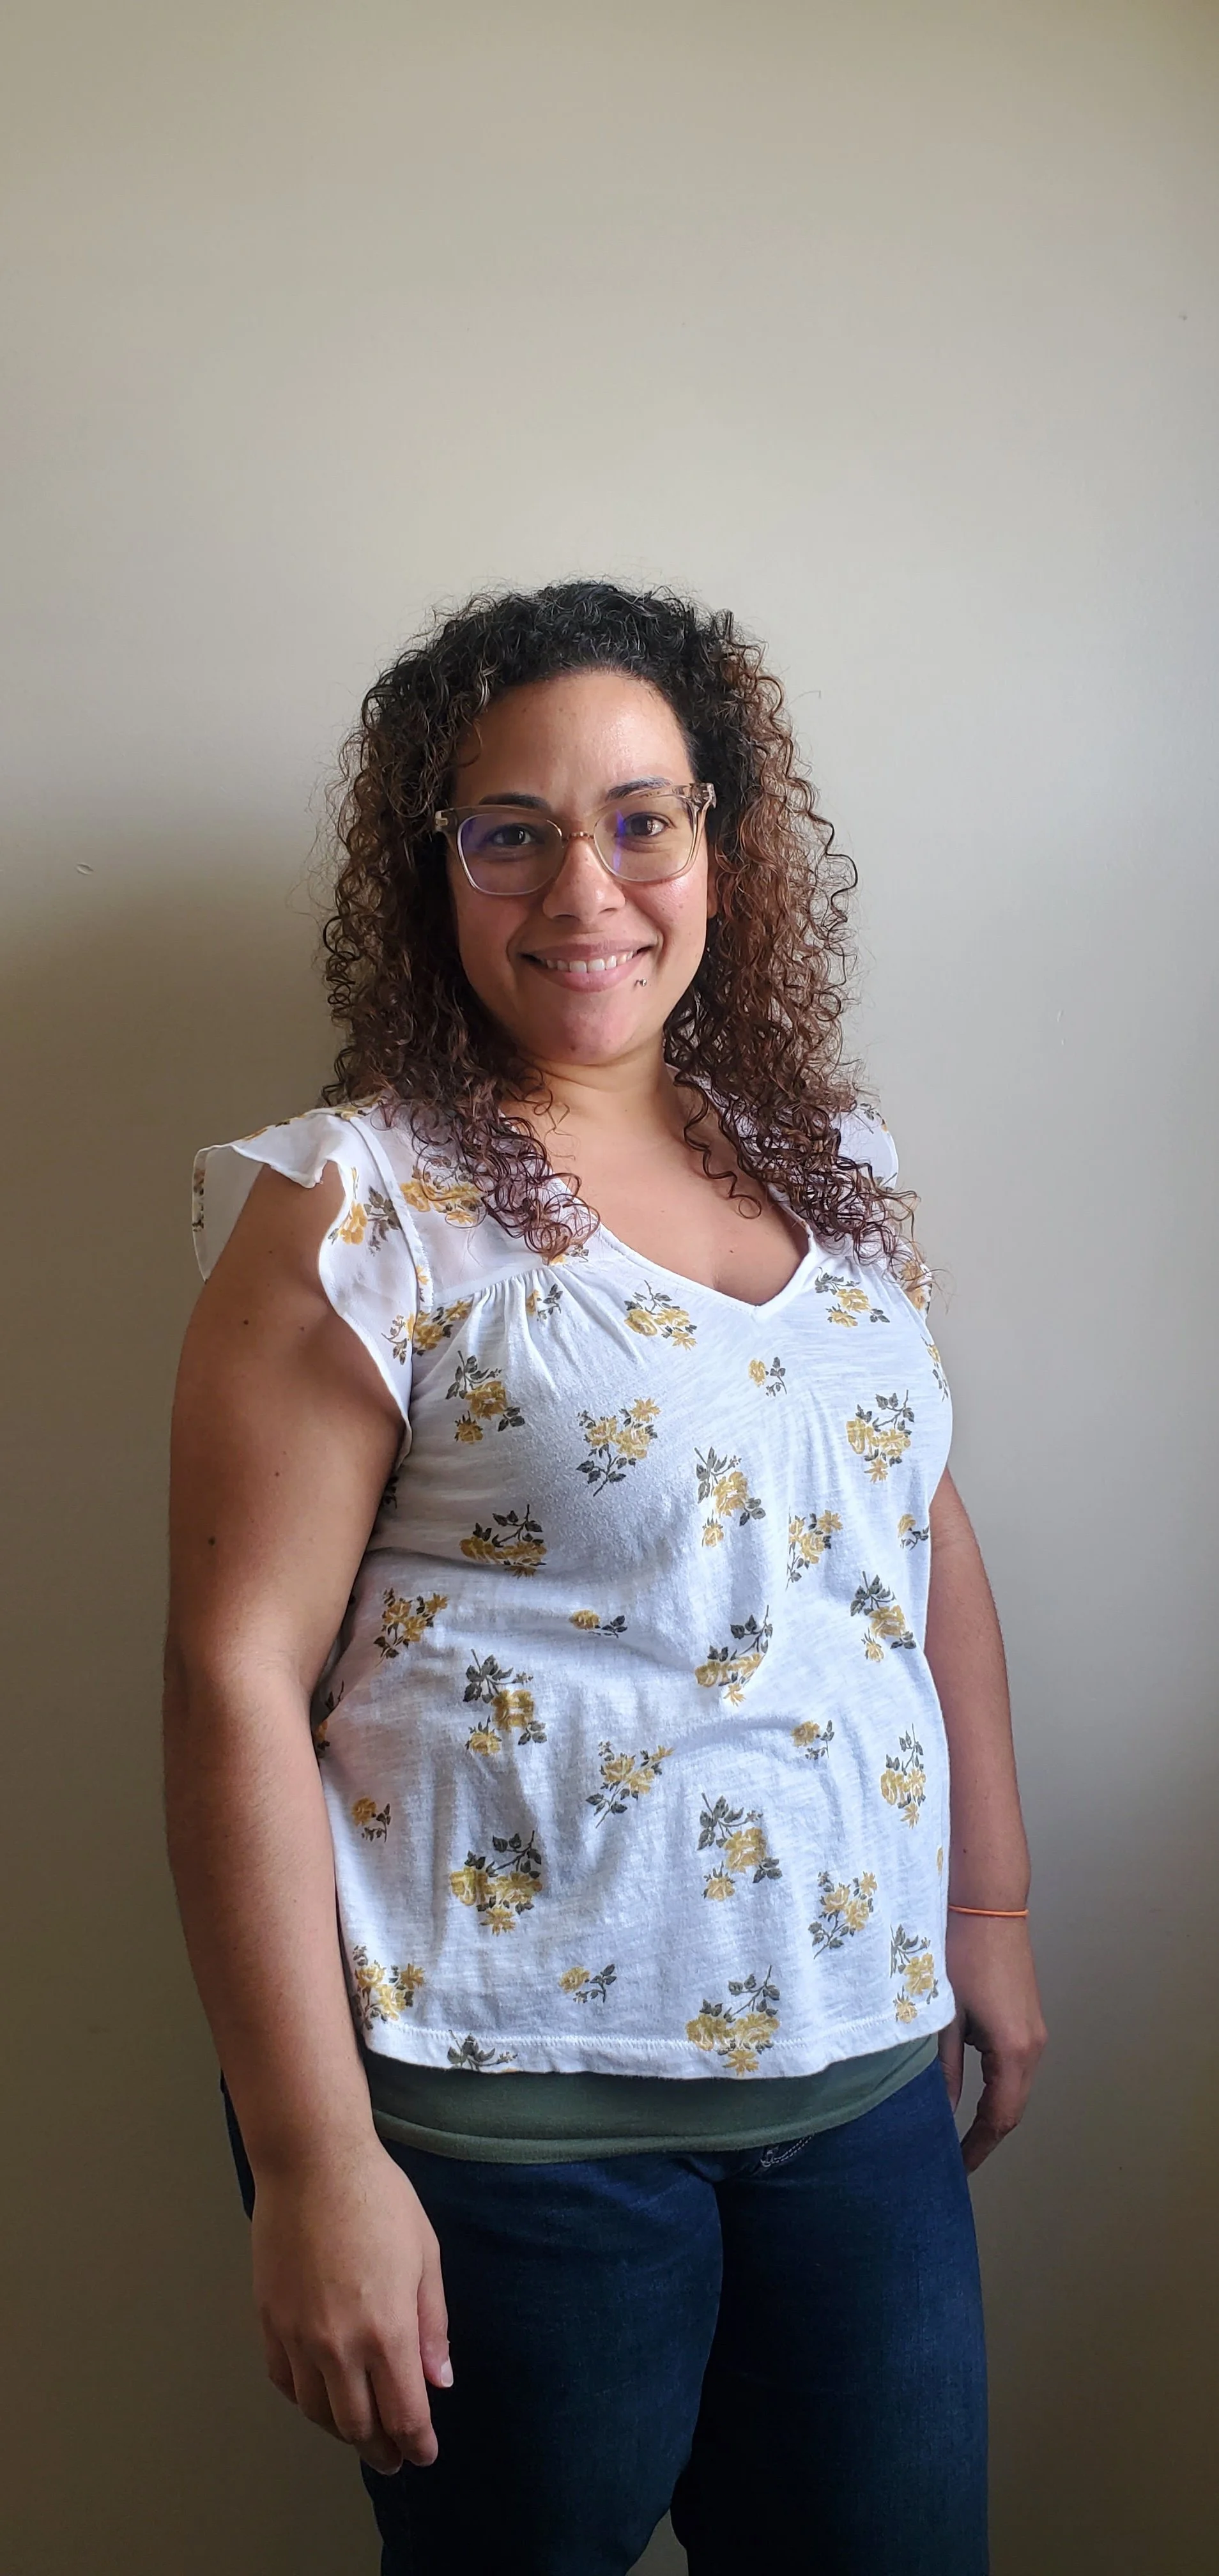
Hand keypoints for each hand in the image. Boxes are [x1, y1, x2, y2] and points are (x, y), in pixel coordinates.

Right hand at [251, 2138, 451, 2471]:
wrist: (312, 2164)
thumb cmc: (380, 2200)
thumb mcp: (426, 2256)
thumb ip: (432, 2326)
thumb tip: (438, 2381)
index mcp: (386, 2332)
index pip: (404, 2414)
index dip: (417, 2443)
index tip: (424, 2454)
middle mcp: (338, 2346)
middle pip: (357, 2425)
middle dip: (380, 2449)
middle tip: (393, 2458)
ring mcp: (296, 2337)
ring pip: (316, 2411)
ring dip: (341, 2430)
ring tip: (358, 2432)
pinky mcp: (268, 2321)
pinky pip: (283, 2381)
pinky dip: (304, 2399)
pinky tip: (318, 2396)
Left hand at [938, 1914, 1047, 2172]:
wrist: (986, 1901)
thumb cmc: (960, 1951)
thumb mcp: (943, 2015)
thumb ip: (942, 2068)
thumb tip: (938, 2112)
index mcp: (1014, 2050)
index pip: (999, 2118)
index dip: (976, 2148)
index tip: (954, 2169)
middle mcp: (1033, 2045)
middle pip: (1011, 2107)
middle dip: (983, 2135)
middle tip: (951, 2157)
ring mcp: (1033, 2029)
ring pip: (1014, 2086)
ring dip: (989, 2111)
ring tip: (955, 2131)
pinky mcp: (1026, 2015)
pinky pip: (1013, 2064)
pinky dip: (995, 2085)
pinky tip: (968, 2090)